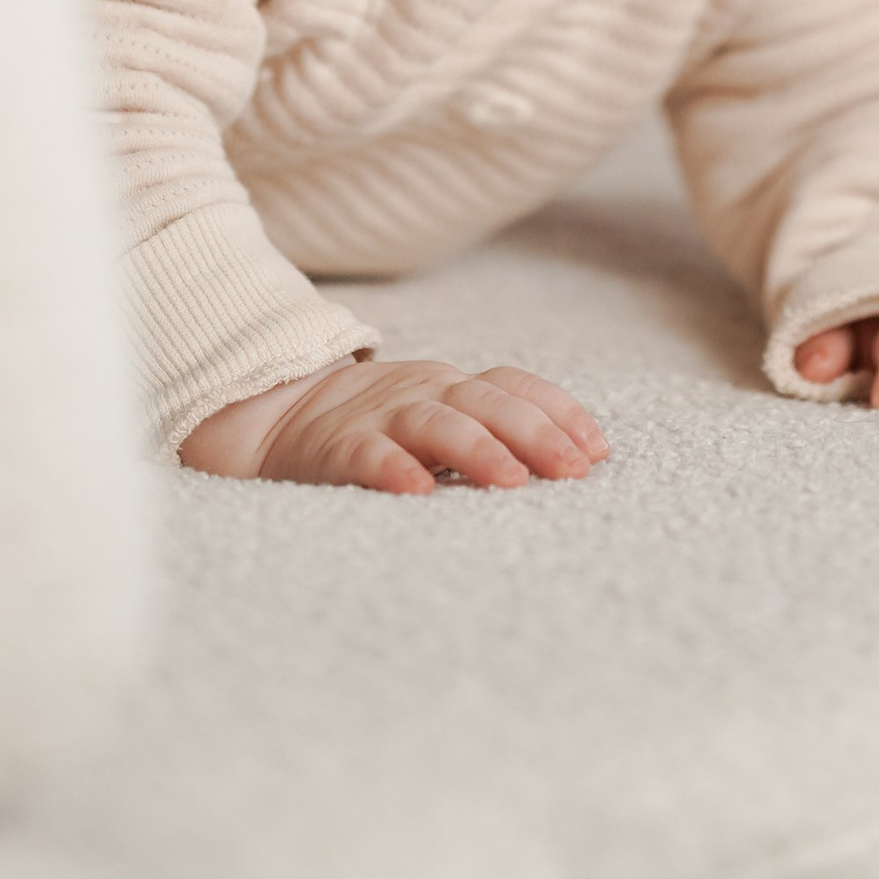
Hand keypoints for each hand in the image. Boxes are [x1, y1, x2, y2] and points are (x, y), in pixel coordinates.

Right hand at [181, 352, 609, 495]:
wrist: (279, 414)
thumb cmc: (381, 427)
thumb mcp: (438, 413)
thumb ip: (491, 428)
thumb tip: (579, 459)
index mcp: (452, 386)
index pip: (514, 386)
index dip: (559, 412)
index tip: (598, 450)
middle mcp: (424, 393)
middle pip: (488, 402)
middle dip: (537, 433)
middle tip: (574, 471)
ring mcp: (380, 418)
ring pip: (437, 424)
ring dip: (479, 450)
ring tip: (512, 482)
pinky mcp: (338, 449)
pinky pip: (369, 457)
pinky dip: (394, 470)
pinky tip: (417, 492)